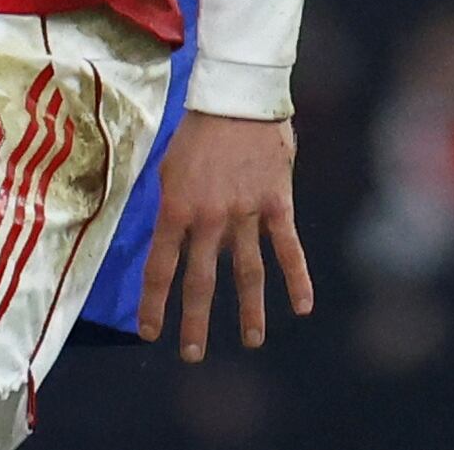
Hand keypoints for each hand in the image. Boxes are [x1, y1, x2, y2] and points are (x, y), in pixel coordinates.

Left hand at [137, 111, 311, 359]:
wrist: (235, 98)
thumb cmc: (196, 131)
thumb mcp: (168, 167)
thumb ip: (172, 205)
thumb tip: (171, 233)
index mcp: (174, 208)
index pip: (160, 267)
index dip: (154, 303)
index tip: (150, 333)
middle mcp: (208, 218)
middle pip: (200, 280)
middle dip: (195, 321)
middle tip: (192, 355)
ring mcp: (244, 214)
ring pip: (247, 272)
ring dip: (250, 310)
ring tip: (252, 341)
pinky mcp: (276, 204)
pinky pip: (288, 248)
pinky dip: (297, 277)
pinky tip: (303, 306)